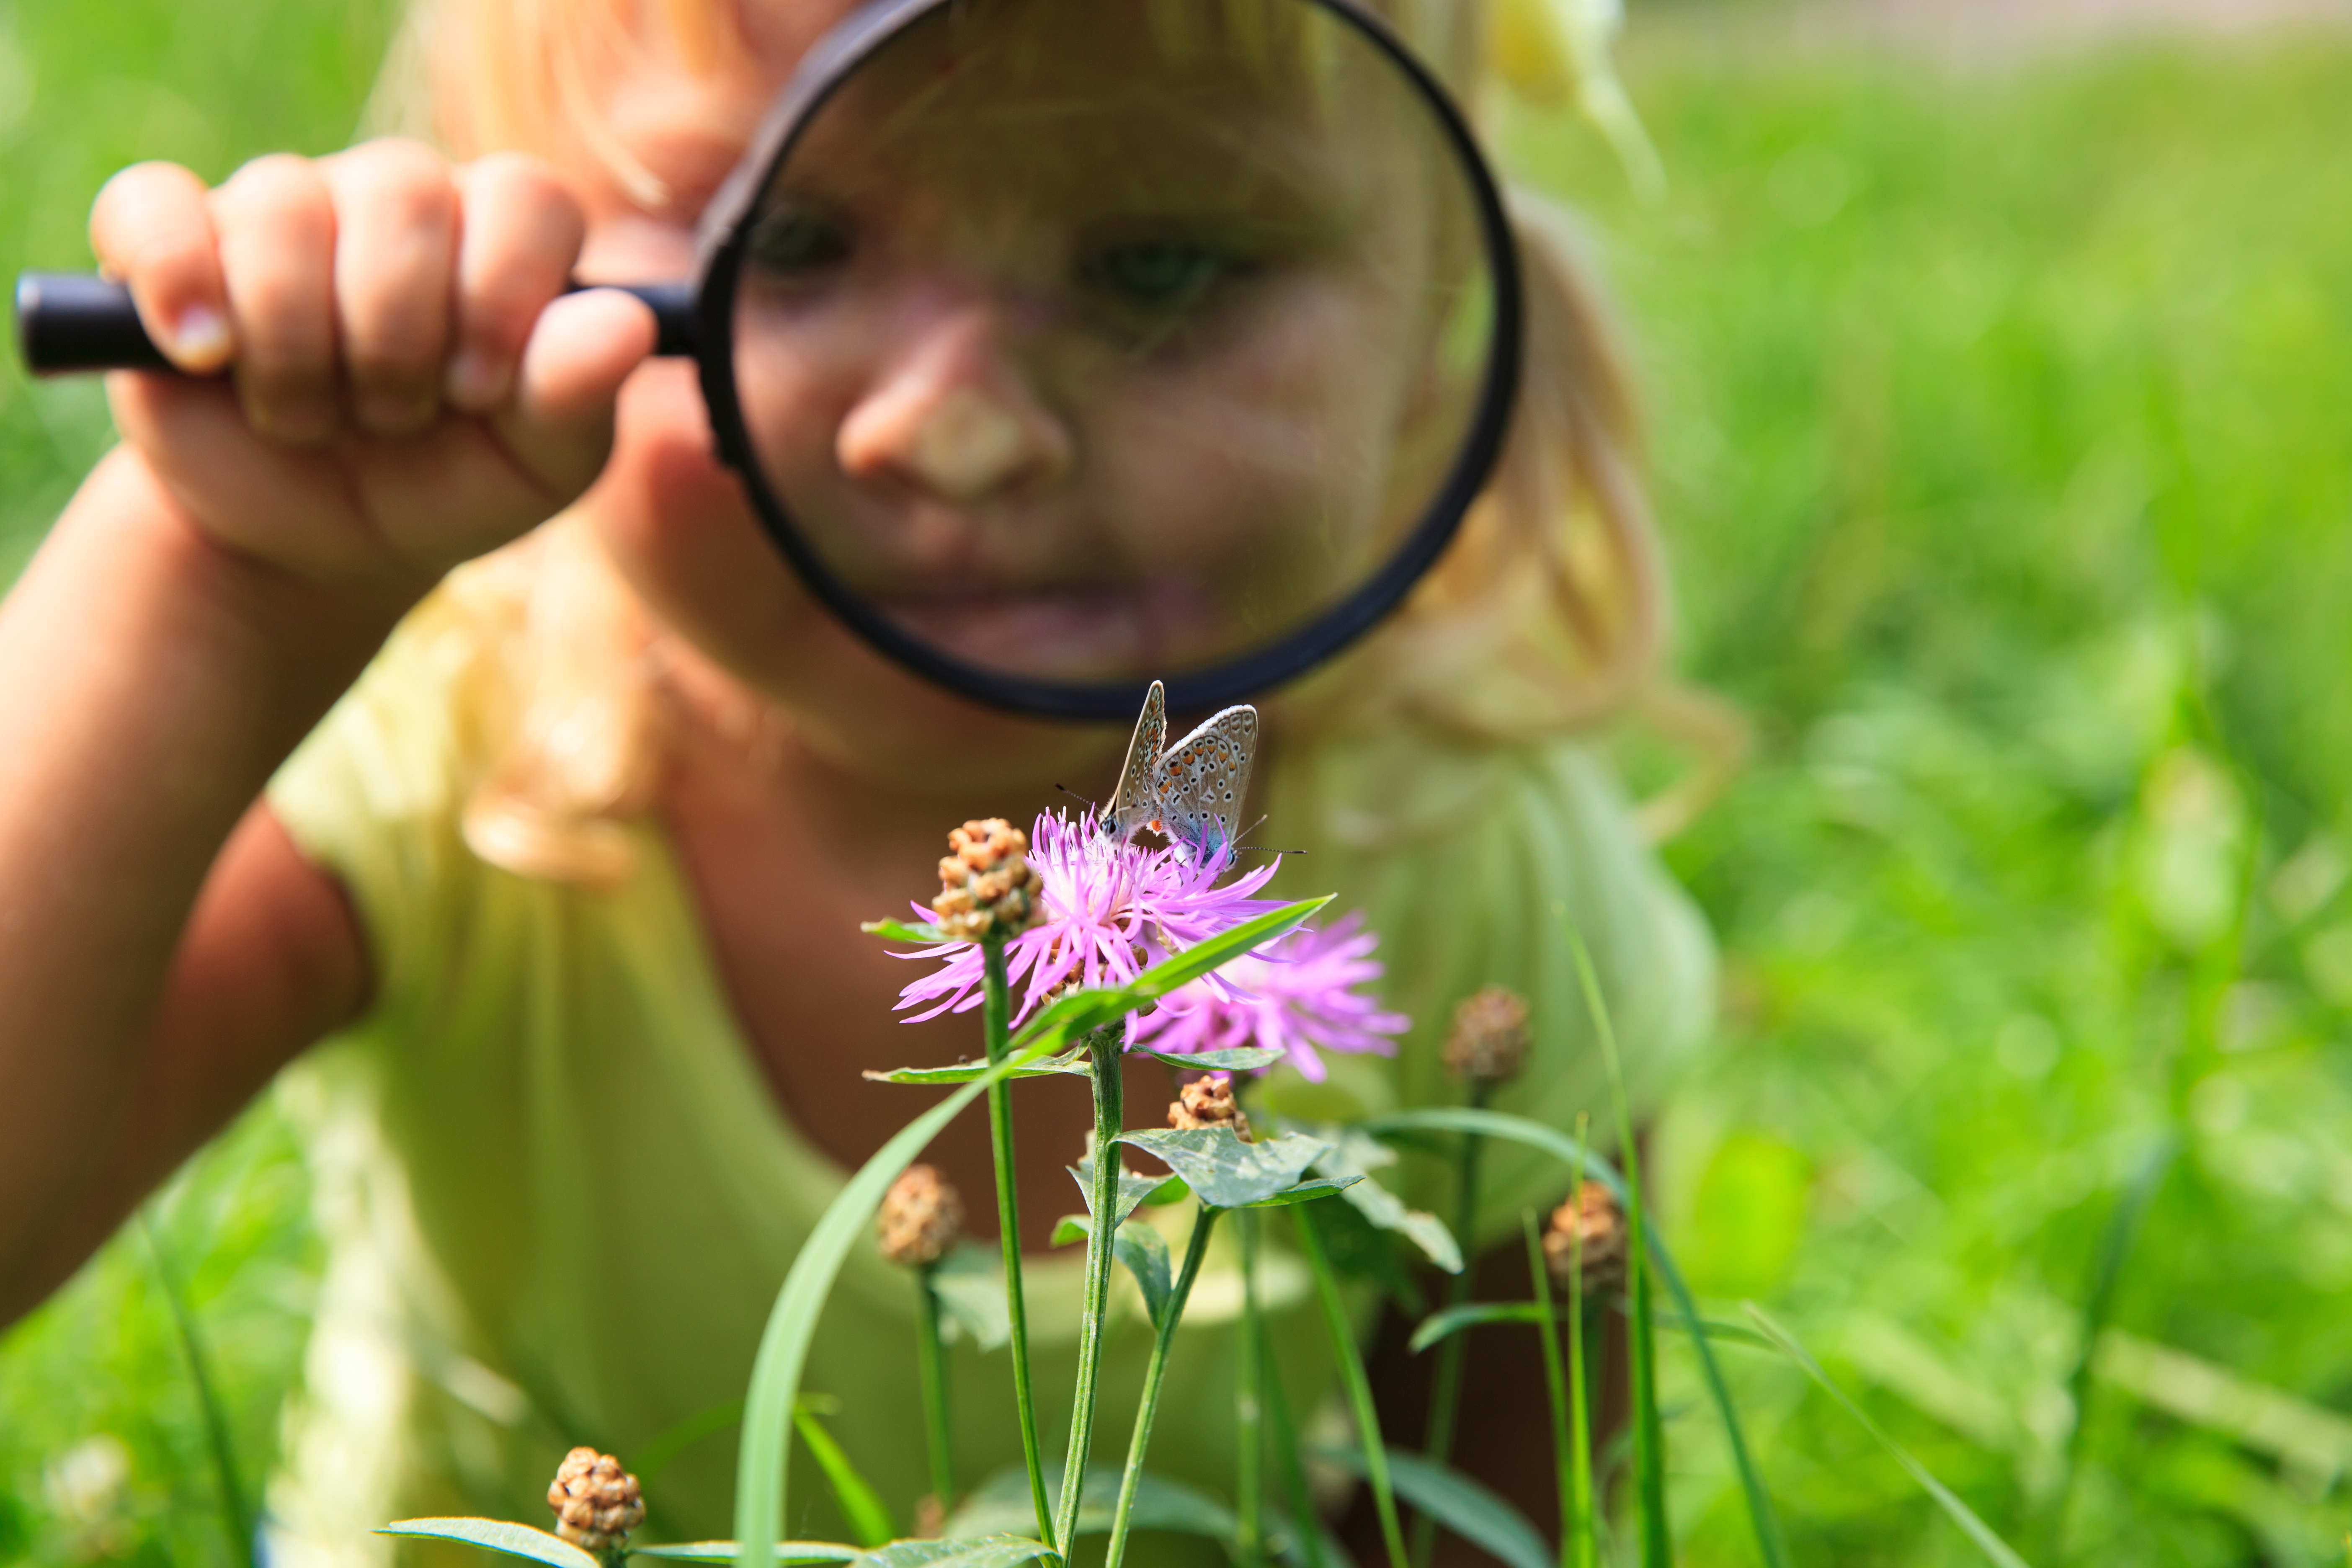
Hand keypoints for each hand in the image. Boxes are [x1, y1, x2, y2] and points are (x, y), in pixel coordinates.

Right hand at [88, 141, 656, 585]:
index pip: (526, 197)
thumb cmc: (448, 488)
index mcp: (499, 237)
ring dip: (298, 343)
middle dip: (398, 335)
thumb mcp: (535, 468)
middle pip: (404, 193)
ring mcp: (279, 211)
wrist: (325, 544)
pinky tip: (206, 353)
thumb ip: (580, 397)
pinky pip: (154, 209)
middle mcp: (395, 201)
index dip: (504, 292)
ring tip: (310, 418)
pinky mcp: (171, 243)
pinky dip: (175, 278)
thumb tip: (629, 324)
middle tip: (394, 418)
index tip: (481, 390)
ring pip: (282, 207)